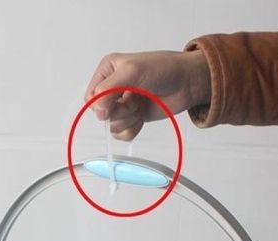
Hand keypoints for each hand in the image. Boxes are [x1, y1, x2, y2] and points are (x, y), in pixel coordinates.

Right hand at [85, 50, 210, 139]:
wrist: (187, 83)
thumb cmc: (164, 69)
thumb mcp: (133, 72)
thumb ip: (109, 89)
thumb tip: (97, 111)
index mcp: (107, 71)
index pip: (90, 97)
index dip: (102, 104)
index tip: (118, 100)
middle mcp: (112, 88)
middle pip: (100, 114)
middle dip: (120, 110)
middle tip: (136, 98)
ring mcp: (122, 105)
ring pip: (112, 126)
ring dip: (128, 119)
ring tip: (141, 105)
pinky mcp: (132, 118)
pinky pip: (121, 134)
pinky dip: (132, 129)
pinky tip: (142, 118)